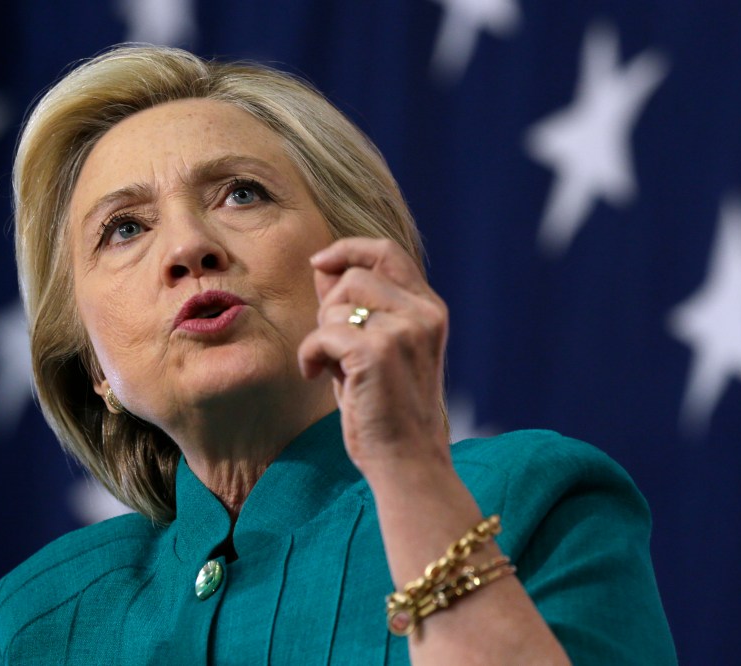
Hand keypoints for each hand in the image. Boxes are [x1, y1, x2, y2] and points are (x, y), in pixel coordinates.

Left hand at [298, 238, 449, 472]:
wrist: (408, 461)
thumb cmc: (388, 409)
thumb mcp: (379, 348)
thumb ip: (359, 306)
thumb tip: (323, 266)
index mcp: (430, 309)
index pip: (387, 252)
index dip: (349, 248)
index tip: (320, 261)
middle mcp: (423, 313)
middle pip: (353, 276)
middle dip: (329, 306)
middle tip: (332, 346)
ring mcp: (403, 330)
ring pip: (336, 303)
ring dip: (321, 333)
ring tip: (331, 366)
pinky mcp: (377, 351)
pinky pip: (322, 333)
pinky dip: (310, 355)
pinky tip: (316, 376)